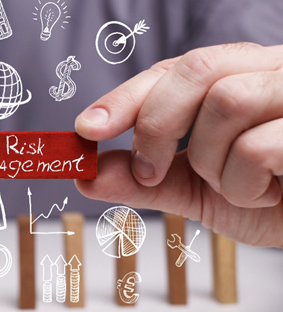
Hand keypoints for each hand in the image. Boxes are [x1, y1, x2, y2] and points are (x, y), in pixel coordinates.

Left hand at [75, 43, 282, 247]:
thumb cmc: (273, 200)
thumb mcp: (200, 191)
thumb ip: (147, 181)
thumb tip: (89, 175)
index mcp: (240, 78)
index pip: (176, 70)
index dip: (126, 97)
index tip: (86, 129)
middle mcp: (271, 72)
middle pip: (195, 70)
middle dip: (157, 125)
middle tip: (149, 170)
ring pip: (225, 104)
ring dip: (213, 165)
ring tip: (237, 187)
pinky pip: (258, 145)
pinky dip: (246, 184)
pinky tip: (269, 192)